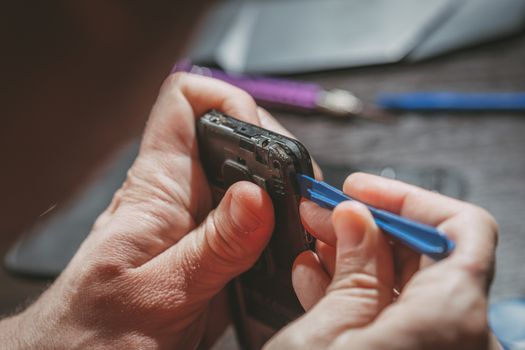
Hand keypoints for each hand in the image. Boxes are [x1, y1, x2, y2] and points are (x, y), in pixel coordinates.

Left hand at [0, 73, 317, 348]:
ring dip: (288, 199)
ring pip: (260, 184)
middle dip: (277, 156)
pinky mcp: (223, 254)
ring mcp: (208, 225)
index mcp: (159, 187)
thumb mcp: (157, 292)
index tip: (259, 136)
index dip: (226, 100)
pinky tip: (298, 253)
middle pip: (239, 139)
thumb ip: (211, 248)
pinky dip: (287, 234)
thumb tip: (257, 196)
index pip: (186, 102)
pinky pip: (265, 226)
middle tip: (301, 194)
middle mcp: (187, 196)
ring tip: (308, 225)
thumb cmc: (96, 330)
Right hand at [266, 173, 497, 349]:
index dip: (407, 199)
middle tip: (322, 213)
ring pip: (405, 287)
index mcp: (451, 318)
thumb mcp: (325, 336)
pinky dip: (358, 296)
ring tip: (312, 244)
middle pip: (426, 255)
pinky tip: (317, 282)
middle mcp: (459, 335)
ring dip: (355, 259)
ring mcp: (436, 348)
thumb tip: (356, 219)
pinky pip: (395, 319)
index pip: (461, 227)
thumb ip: (352, 271)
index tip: (362, 189)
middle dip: (367, 227)